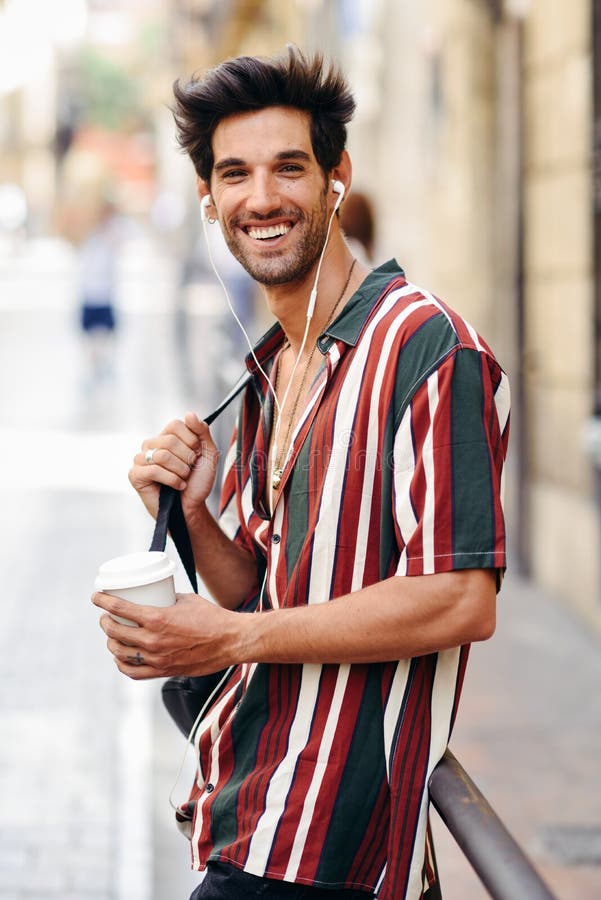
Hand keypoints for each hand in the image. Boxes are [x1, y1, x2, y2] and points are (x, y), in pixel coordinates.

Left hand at [93, 590, 244, 679]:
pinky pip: (133, 672)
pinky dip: (122, 664)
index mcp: (157, 618)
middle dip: (105, 623)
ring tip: (112, 636)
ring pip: (120, 653)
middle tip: (105, 617)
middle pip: (115, 632)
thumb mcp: (186, 600)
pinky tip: (121, 658)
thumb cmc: (212, 617)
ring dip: (111, 643)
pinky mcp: (163, 671)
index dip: (102, 602)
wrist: (230, 641)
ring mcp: (157, 659)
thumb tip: (154, 596)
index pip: (119, 609)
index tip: (96, 597)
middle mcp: (153, 640)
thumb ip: (166, 600)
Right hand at [128, 413, 218, 519]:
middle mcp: (151, 444)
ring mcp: (141, 459)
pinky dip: (172, 480)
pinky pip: (154, 470)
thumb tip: (189, 414)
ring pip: (162, 455)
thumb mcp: (208, 454)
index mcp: (166, 436)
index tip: (196, 455)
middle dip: (187, 459)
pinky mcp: (135, 475)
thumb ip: (202, 432)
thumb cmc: (198, 481)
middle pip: (170, 440)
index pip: (176, 424)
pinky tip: (177, 486)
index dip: (191, 441)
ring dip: (180, 471)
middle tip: (189, 470)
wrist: (192, 507)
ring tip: (182, 479)